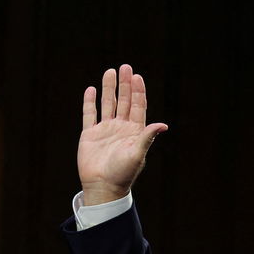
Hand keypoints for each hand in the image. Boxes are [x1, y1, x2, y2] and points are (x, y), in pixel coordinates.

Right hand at [78, 64, 168, 204]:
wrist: (103, 186)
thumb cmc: (123, 173)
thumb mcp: (138, 154)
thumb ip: (148, 137)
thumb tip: (163, 124)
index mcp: (135, 131)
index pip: (137, 106)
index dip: (138, 91)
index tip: (137, 76)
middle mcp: (121, 128)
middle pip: (123, 101)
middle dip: (125, 84)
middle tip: (125, 67)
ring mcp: (106, 130)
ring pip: (107, 104)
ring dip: (109, 89)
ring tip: (110, 72)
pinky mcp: (90, 135)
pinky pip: (90, 115)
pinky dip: (90, 102)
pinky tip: (92, 90)